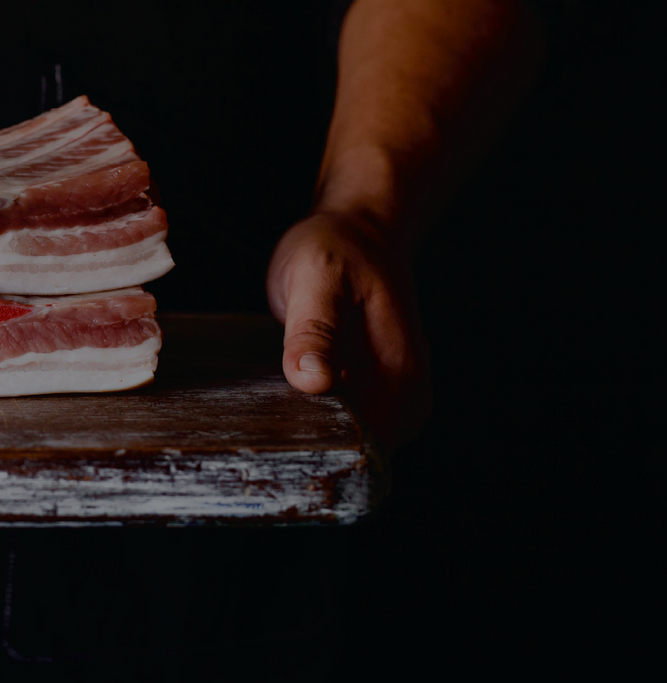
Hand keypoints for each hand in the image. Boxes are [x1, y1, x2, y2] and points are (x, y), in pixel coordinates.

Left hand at [266, 210, 431, 447]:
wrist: (359, 224)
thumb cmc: (336, 248)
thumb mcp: (315, 281)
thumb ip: (313, 332)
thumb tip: (313, 382)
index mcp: (398, 367)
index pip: (373, 444)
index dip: (331, 458)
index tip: (289, 457)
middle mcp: (407, 382)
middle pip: (371, 449)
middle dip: (326, 454)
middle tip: (274, 445)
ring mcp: (398, 381)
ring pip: (367, 437)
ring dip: (328, 439)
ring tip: (281, 427)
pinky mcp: (380, 377)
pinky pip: (360, 416)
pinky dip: (332, 421)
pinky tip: (298, 407)